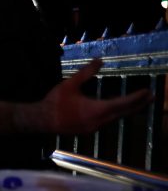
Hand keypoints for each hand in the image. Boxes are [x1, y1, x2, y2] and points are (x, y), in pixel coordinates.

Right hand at [38, 59, 152, 133]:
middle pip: (122, 113)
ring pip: (115, 118)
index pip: (122, 103)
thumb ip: (86, 73)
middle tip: (150, 97)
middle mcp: (98, 121)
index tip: (148, 92)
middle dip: (137, 105)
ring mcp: (93, 127)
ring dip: (126, 110)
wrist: (41, 120)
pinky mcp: (87, 130)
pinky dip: (114, 114)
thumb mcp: (70, 84)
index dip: (137, 97)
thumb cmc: (55, 102)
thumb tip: (100, 60)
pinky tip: (113, 110)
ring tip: (136, 103)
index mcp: (97, 110)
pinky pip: (106, 121)